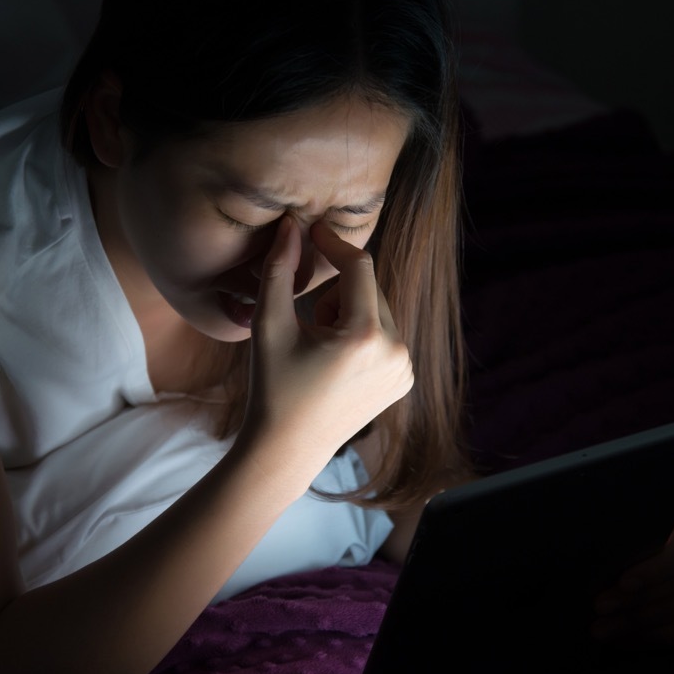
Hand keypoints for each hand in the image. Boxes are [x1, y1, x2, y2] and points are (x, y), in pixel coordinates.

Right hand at [242, 216, 413, 474]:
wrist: (287, 449)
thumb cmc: (273, 387)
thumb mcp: (269, 326)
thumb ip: (280, 270)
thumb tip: (291, 225)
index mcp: (366, 337)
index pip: (358, 267)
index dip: (334, 244)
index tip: (312, 231)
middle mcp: (396, 351)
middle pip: (368, 289)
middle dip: (335, 295)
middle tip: (306, 326)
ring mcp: (405, 369)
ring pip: (376, 311)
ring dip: (347, 315)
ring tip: (320, 351)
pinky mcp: (405, 380)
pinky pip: (384, 335)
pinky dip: (361, 336)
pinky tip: (336, 366)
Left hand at [590, 500, 673, 647]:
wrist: (640, 541)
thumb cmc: (621, 530)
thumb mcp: (619, 522)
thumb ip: (617, 535)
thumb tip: (597, 554)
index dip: (652, 570)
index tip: (622, 584)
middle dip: (633, 601)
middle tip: (600, 609)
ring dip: (637, 623)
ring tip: (603, 628)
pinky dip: (655, 638)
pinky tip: (626, 639)